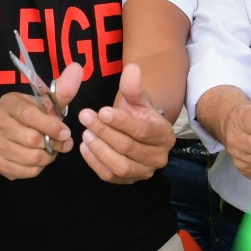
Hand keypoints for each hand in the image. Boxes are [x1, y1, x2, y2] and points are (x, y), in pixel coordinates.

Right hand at [0, 63, 82, 178]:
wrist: (3, 133)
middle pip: (32, 140)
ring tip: (51, 149)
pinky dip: (39, 168)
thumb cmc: (30, 115)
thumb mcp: (45, 101)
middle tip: (62, 142)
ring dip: (48, 156)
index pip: (29, 116)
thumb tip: (77, 68)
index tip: (66, 132)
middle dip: (53, 143)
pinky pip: (27, 172)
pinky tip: (39, 158)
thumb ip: (62, 89)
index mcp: (9, 103)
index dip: (51, 126)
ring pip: (31, 158)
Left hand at [76, 62, 174, 183]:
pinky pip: (110, 176)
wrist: (137, 132)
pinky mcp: (129, 181)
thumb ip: (133, 86)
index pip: (143, 131)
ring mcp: (144, 172)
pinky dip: (95, 163)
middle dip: (104, 132)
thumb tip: (132, 68)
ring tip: (85, 133)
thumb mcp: (137, 99)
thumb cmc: (137, 114)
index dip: (121, 122)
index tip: (101, 111)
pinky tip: (84, 147)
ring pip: (120, 166)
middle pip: (128, 148)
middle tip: (85, 117)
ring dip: (99, 149)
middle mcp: (159, 157)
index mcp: (165, 135)